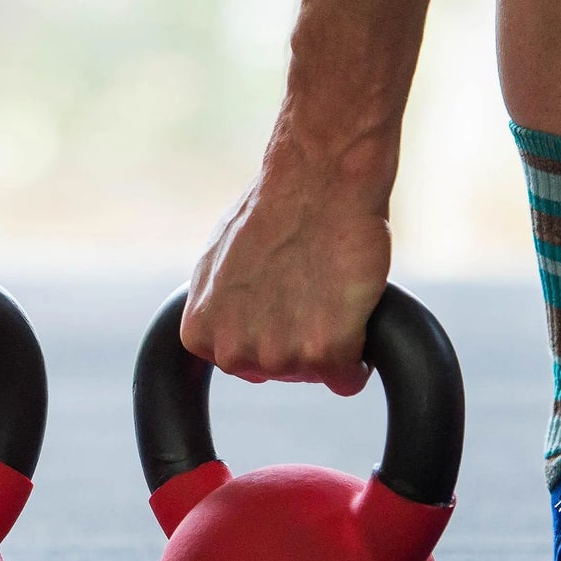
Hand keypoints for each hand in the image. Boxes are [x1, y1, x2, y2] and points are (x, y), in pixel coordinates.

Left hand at [182, 154, 391, 394]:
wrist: (319, 180)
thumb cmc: (274, 209)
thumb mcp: (219, 262)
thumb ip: (218, 306)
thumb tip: (225, 326)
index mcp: (201, 332)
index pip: (243, 361)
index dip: (270, 327)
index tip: (282, 294)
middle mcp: (232, 351)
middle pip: (280, 371)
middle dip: (299, 338)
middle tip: (310, 286)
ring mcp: (278, 356)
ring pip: (315, 373)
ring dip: (331, 341)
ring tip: (329, 289)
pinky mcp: (324, 353)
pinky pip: (348, 379)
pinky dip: (359, 356)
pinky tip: (353, 313)